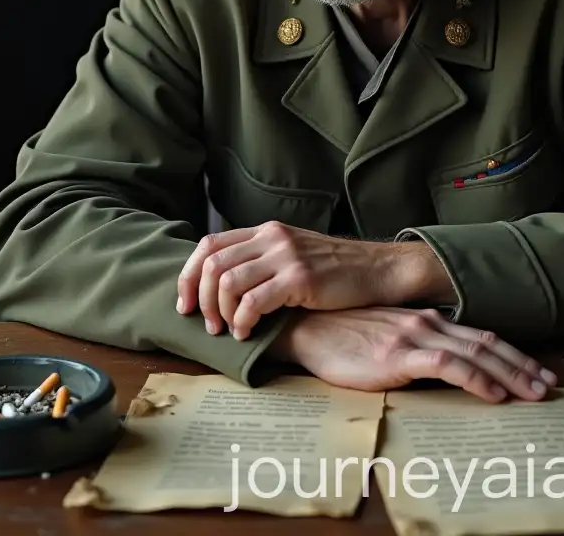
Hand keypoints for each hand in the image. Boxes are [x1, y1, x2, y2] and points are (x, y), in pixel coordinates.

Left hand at [176, 222, 454, 338]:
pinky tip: (247, 333)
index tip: (184, 304)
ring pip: (228, 281)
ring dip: (219, 312)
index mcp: (266, 231)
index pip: (209, 244)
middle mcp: (272, 237)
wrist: (378, 269)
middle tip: (207, 325)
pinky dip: (242, 320)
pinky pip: (254, 300)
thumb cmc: (336, 271)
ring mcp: (286, 255)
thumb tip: (221, 287)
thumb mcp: (294, 254)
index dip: (188, 275)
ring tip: (227, 332)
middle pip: (212, 263)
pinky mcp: (300, 277)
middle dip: (200, 298)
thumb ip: (263, 261)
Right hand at [268, 306, 557, 402]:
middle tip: (550, 384)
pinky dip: (476, 378)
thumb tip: (441, 365)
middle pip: (486, 343)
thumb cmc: (340, 335)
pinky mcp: (398, 354)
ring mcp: (414, 336)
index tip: (536, 370)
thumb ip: (413, 347)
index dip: (511, 353)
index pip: (478, 336)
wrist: (306, 327)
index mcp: (424, 320)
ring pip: (475, 353)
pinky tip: (494, 393)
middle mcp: (426, 323)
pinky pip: (448, 365)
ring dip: (511, 373)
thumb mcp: (385, 337)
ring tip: (535, 391)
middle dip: (522, 364)